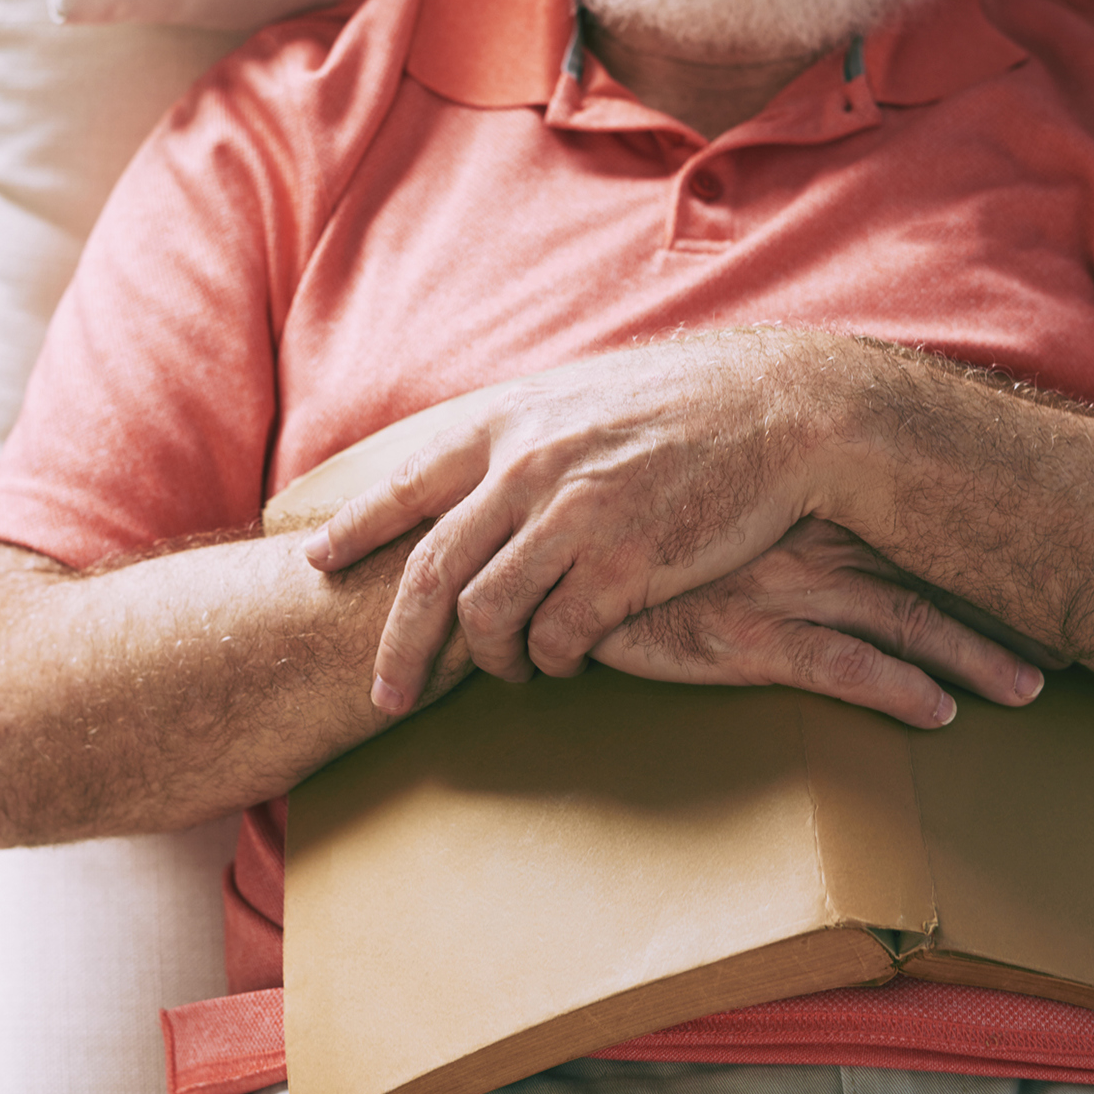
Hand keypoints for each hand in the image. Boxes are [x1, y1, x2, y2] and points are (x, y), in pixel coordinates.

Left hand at [302, 336, 846, 712]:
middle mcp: (529, 470)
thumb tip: (480, 462)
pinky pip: (560, 637)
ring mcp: (574, 519)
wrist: (778, 412)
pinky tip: (568, 660)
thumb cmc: (685, 406)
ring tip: (506, 674)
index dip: (356, 530)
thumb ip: (525, 433)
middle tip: (384, 696)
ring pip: (490, 616)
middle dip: (398, 646)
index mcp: (510, 427)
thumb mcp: (582, 397)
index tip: (316, 564)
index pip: (408, 486)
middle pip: (431, 575)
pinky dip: (555, 660)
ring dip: (489, 661)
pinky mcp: (624, 566)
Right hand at [592, 519, 1043, 726]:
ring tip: (1033, 688)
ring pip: (901, 621)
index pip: (912, 524)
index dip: (979, 549)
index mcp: (800, 507)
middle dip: (1002, 605)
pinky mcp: (741, 638)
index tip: (1041, 566)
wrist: (547, 543)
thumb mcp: (700, 503)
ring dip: (973, 655)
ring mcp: (777, 589)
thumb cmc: (625, 527)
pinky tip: (940, 713)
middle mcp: (803, 542)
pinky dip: (896, 688)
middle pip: (928, 574)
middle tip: (1070, 637)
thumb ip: (753, 507)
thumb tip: (794, 518)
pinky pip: (837, 667)